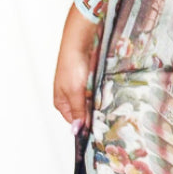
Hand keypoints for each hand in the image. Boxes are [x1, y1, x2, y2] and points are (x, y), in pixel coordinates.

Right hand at [53, 4, 98, 133]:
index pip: (74, 120)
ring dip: (100, 104)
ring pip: (93, 102)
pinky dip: (103, 93)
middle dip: (94, 114)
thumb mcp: (75, 92)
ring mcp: (80, 88)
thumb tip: (76, 130)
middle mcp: (70, 96)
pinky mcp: (90, 80)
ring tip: (111, 108)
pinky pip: (98, 91)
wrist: (80, 42)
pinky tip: (110, 95)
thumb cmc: (72, 66)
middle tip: (108, 119)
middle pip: (84, 112)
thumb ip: (78, 111)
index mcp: (61, 102)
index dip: (85, 125)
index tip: (99, 129)